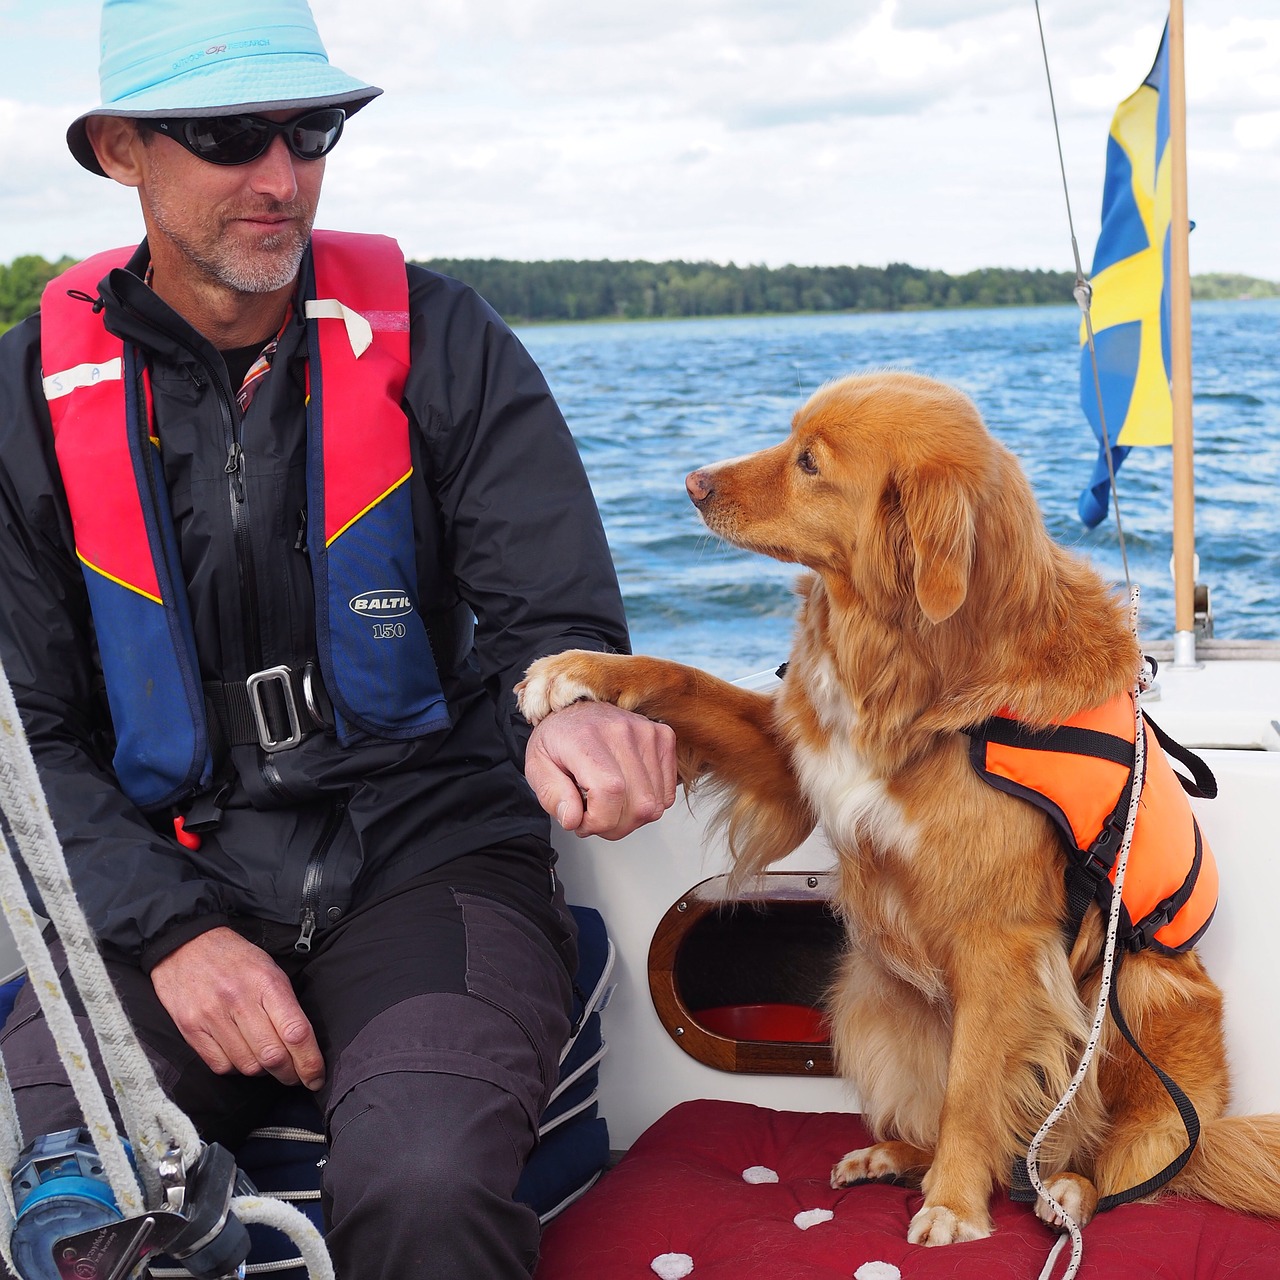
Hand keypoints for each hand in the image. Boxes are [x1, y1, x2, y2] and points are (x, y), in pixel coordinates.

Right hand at [150, 926, 324, 1089]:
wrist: (185, 945)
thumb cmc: (234, 958)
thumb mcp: (269, 969)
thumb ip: (285, 1004)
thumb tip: (302, 1043)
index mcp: (266, 983)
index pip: (296, 1032)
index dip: (310, 1061)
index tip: (317, 1077)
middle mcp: (239, 1001)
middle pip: (273, 1056)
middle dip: (290, 1074)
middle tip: (296, 1076)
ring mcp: (212, 1017)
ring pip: (248, 1065)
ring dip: (263, 1071)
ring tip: (267, 1061)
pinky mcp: (190, 1030)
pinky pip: (221, 1065)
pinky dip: (235, 1067)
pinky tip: (240, 1054)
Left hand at [525, 700, 676, 838]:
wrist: (575, 705)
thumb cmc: (557, 738)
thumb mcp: (536, 766)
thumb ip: (551, 795)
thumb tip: (573, 819)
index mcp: (586, 737)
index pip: (610, 792)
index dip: (598, 820)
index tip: (582, 820)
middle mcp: (621, 731)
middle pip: (638, 805)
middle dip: (614, 826)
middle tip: (594, 814)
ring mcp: (647, 732)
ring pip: (655, 805)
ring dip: (631, 817)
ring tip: (609, 801)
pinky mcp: (663, 737)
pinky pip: (667, 795)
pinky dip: (647, 803)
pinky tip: (627, 792)